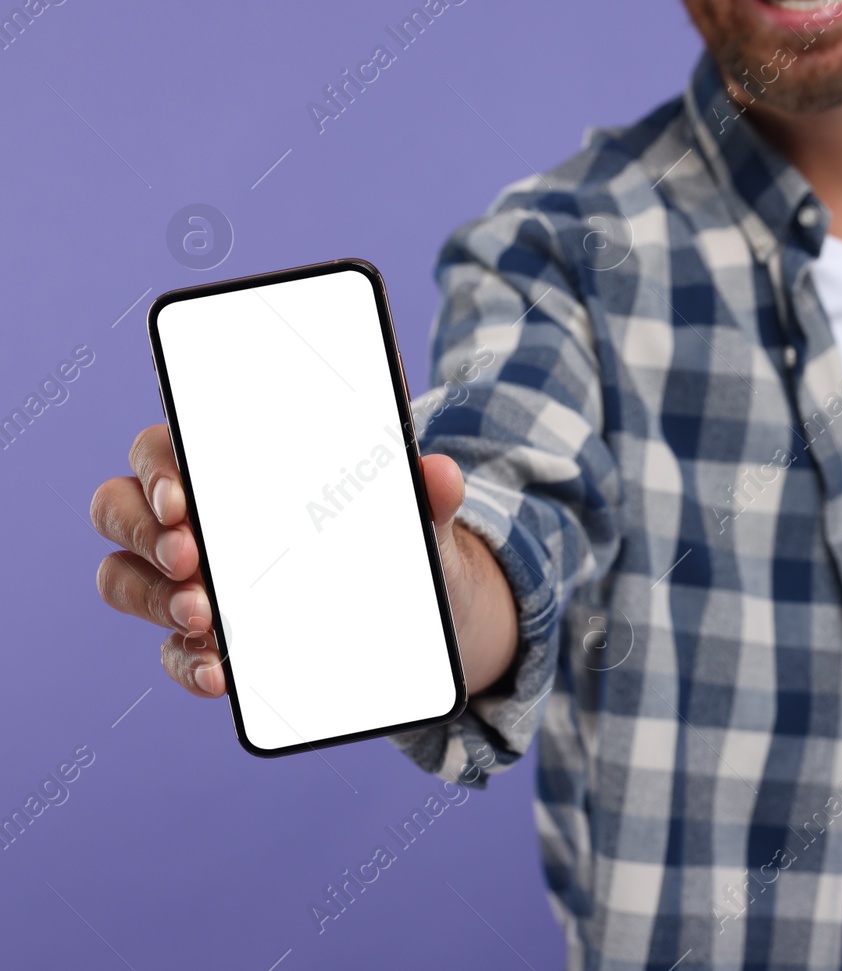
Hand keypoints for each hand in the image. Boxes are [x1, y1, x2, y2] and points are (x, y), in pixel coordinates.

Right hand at [90, 424, 516, 698]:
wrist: (406, 619)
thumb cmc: (388, 544)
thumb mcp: (416, 522)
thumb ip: (426, 495)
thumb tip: (442, 473)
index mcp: (230, 469)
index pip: (164, 448)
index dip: (159, 465)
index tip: (184, 494)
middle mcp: (190, 520)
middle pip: (120, 505)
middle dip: (147, 528)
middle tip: (193, 554)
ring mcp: (186, 582)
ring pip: (123, 576)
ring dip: (153, 595)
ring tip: (204, 613)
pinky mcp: (201, 641)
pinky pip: (168, 651)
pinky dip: (186, 662)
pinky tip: (219, 672)